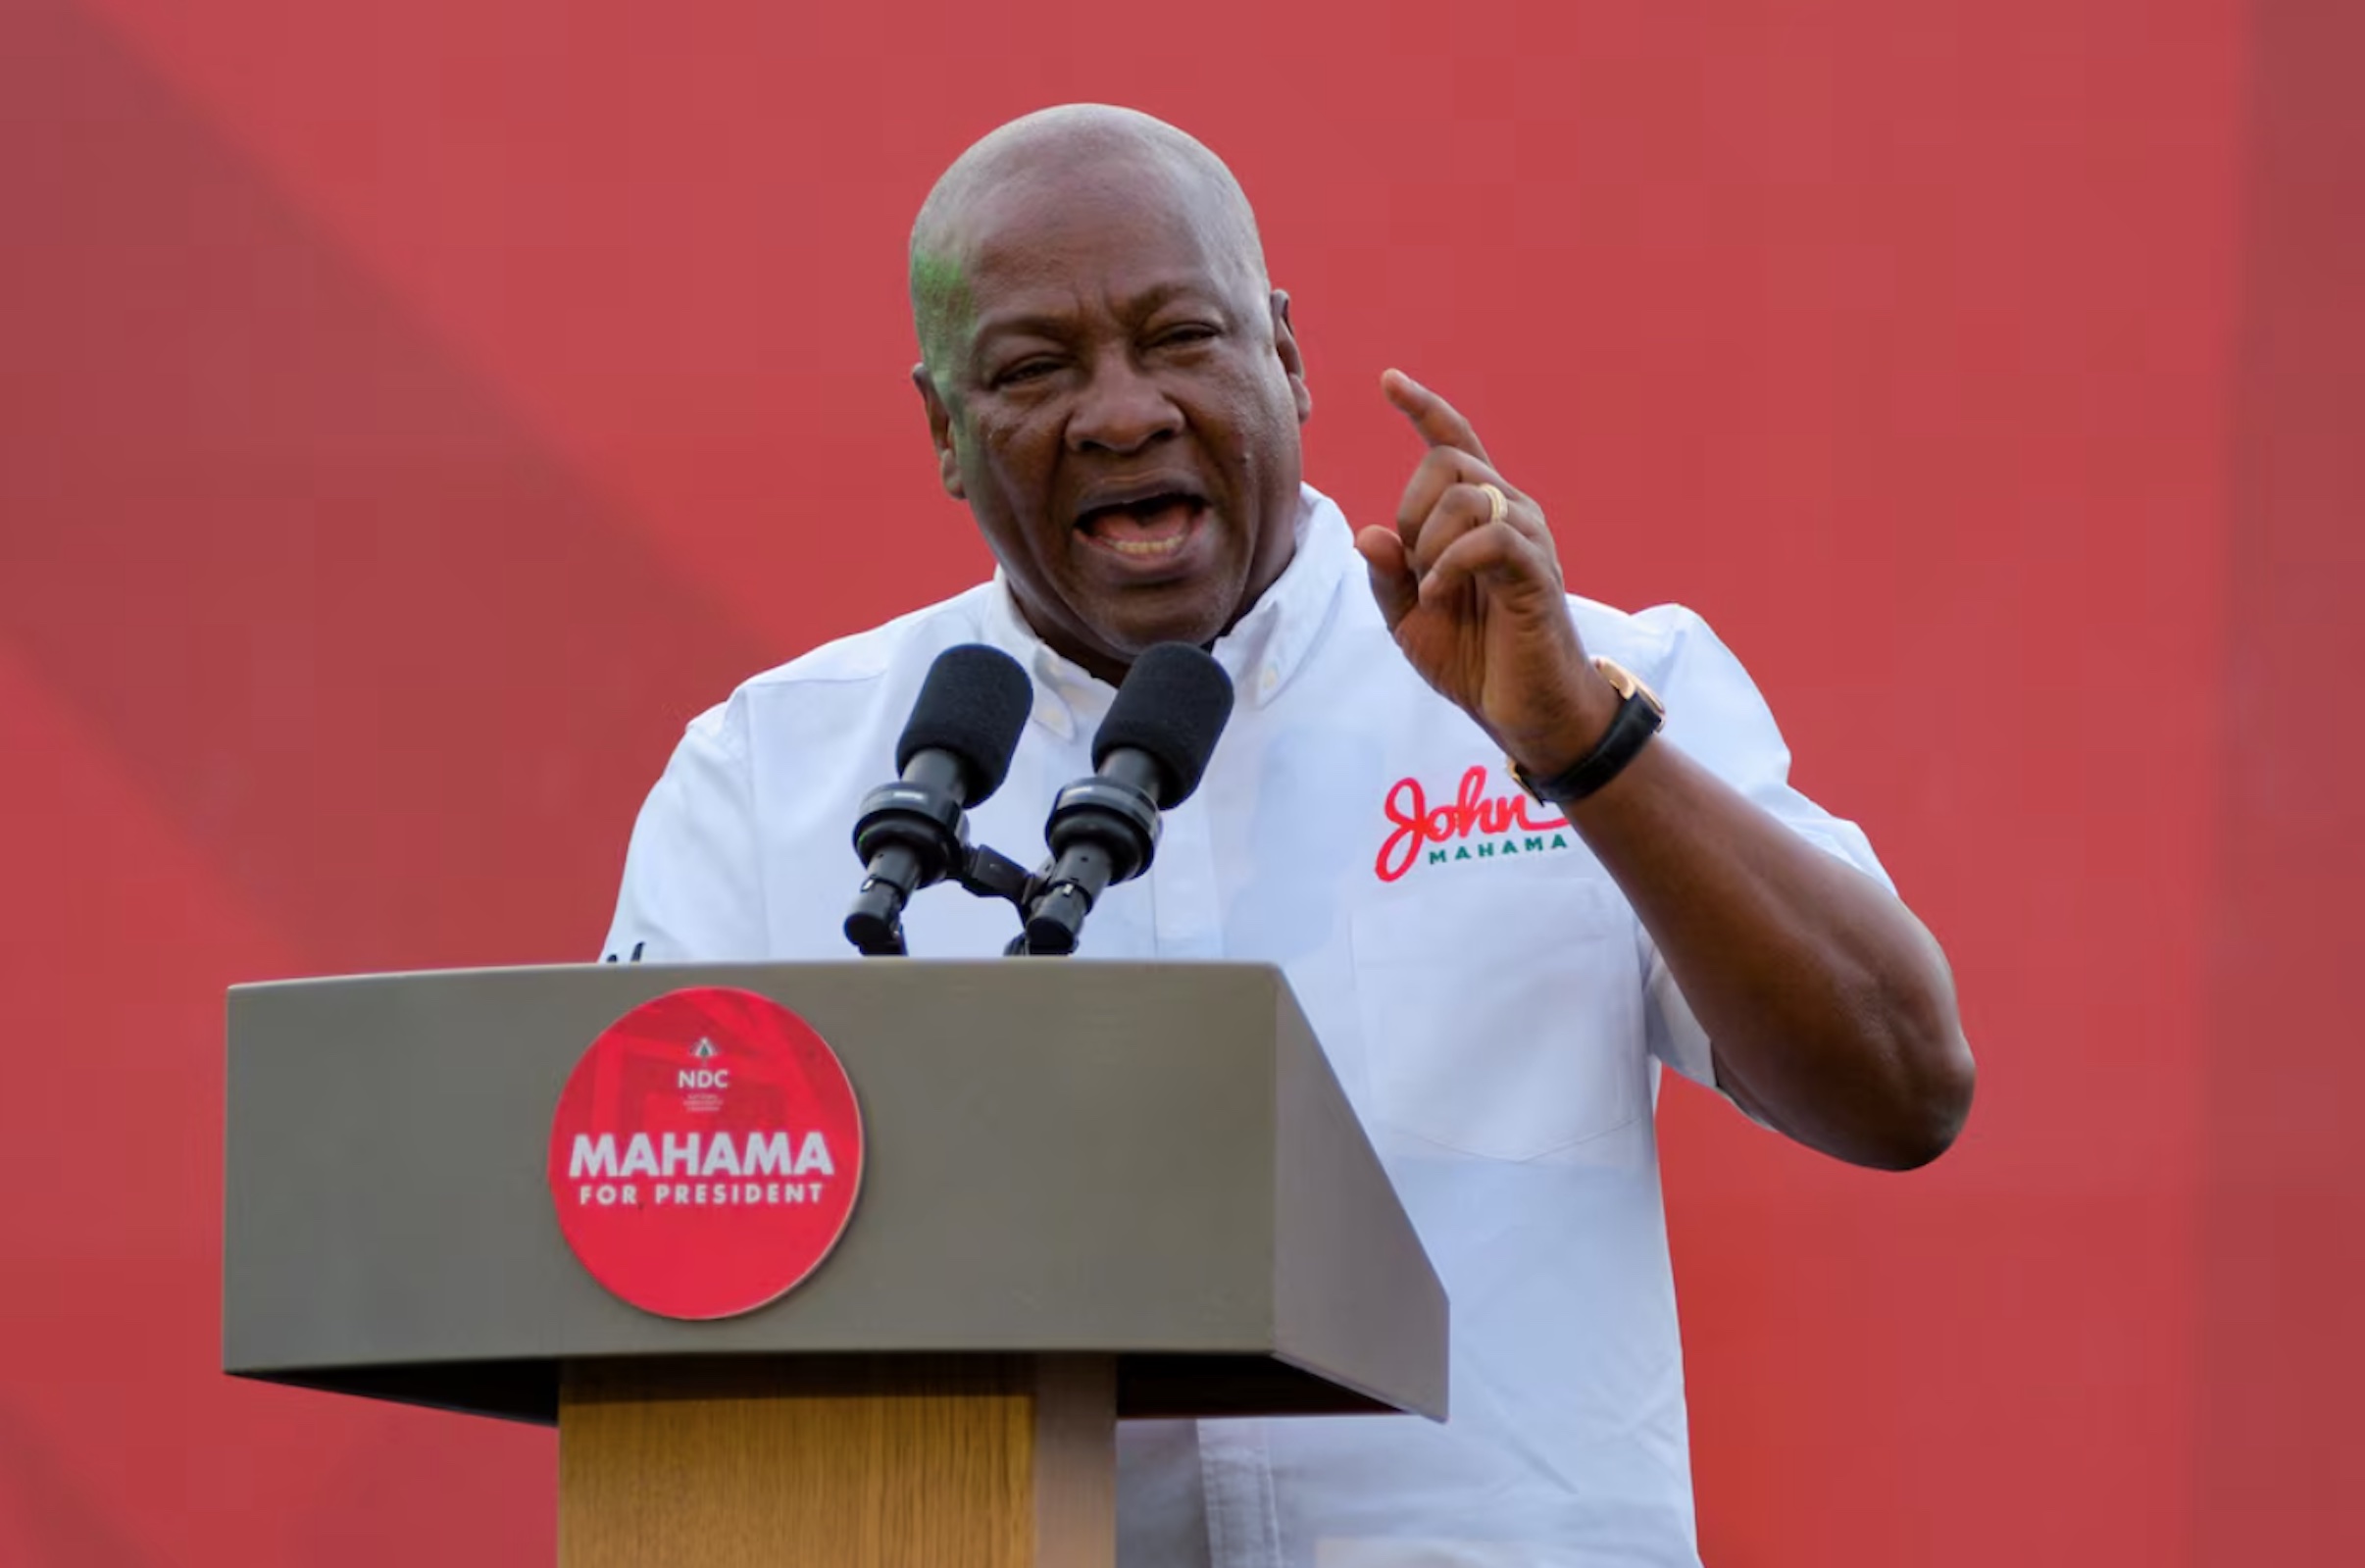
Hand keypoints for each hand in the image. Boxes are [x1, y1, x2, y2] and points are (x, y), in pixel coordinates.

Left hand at [1356, 370, 1617, 776]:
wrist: (1527, 713)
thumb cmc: (1475, 662)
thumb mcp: (1411, 621)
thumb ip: (1388, 576)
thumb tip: (1368, 533)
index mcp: (1480, 517)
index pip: (1454, 444)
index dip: (1423, 409)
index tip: (1389, 381)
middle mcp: (1511, 513)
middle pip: (1447, 462)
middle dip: (1411, 511)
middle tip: (1417, 570)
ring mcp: (1528, 538)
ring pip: (1467, 494)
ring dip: (1430, 543)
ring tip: (1436, 590)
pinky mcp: (1537, 571)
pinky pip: (1488, 537)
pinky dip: (1452, 564)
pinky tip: (1443, 596)